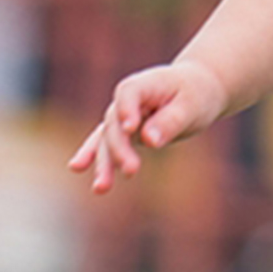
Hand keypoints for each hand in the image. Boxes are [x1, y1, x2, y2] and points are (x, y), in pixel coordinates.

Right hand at [67, 60, 226, 194]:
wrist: (195, 88)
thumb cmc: (196, 95)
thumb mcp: (192, 106)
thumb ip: (170, 121)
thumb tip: (149, 141)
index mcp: (145, 84)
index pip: (129, 94)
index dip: (127, 110)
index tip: (131, 129)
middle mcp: (127, 99)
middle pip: (115, 123)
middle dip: (120, 149)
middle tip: (131, 170)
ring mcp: (122, 115)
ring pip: (108, 139)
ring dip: (104, 162)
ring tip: (101, 188)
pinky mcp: (124, 131)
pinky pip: (107, 144)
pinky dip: (96, 157)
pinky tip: (76, 168)